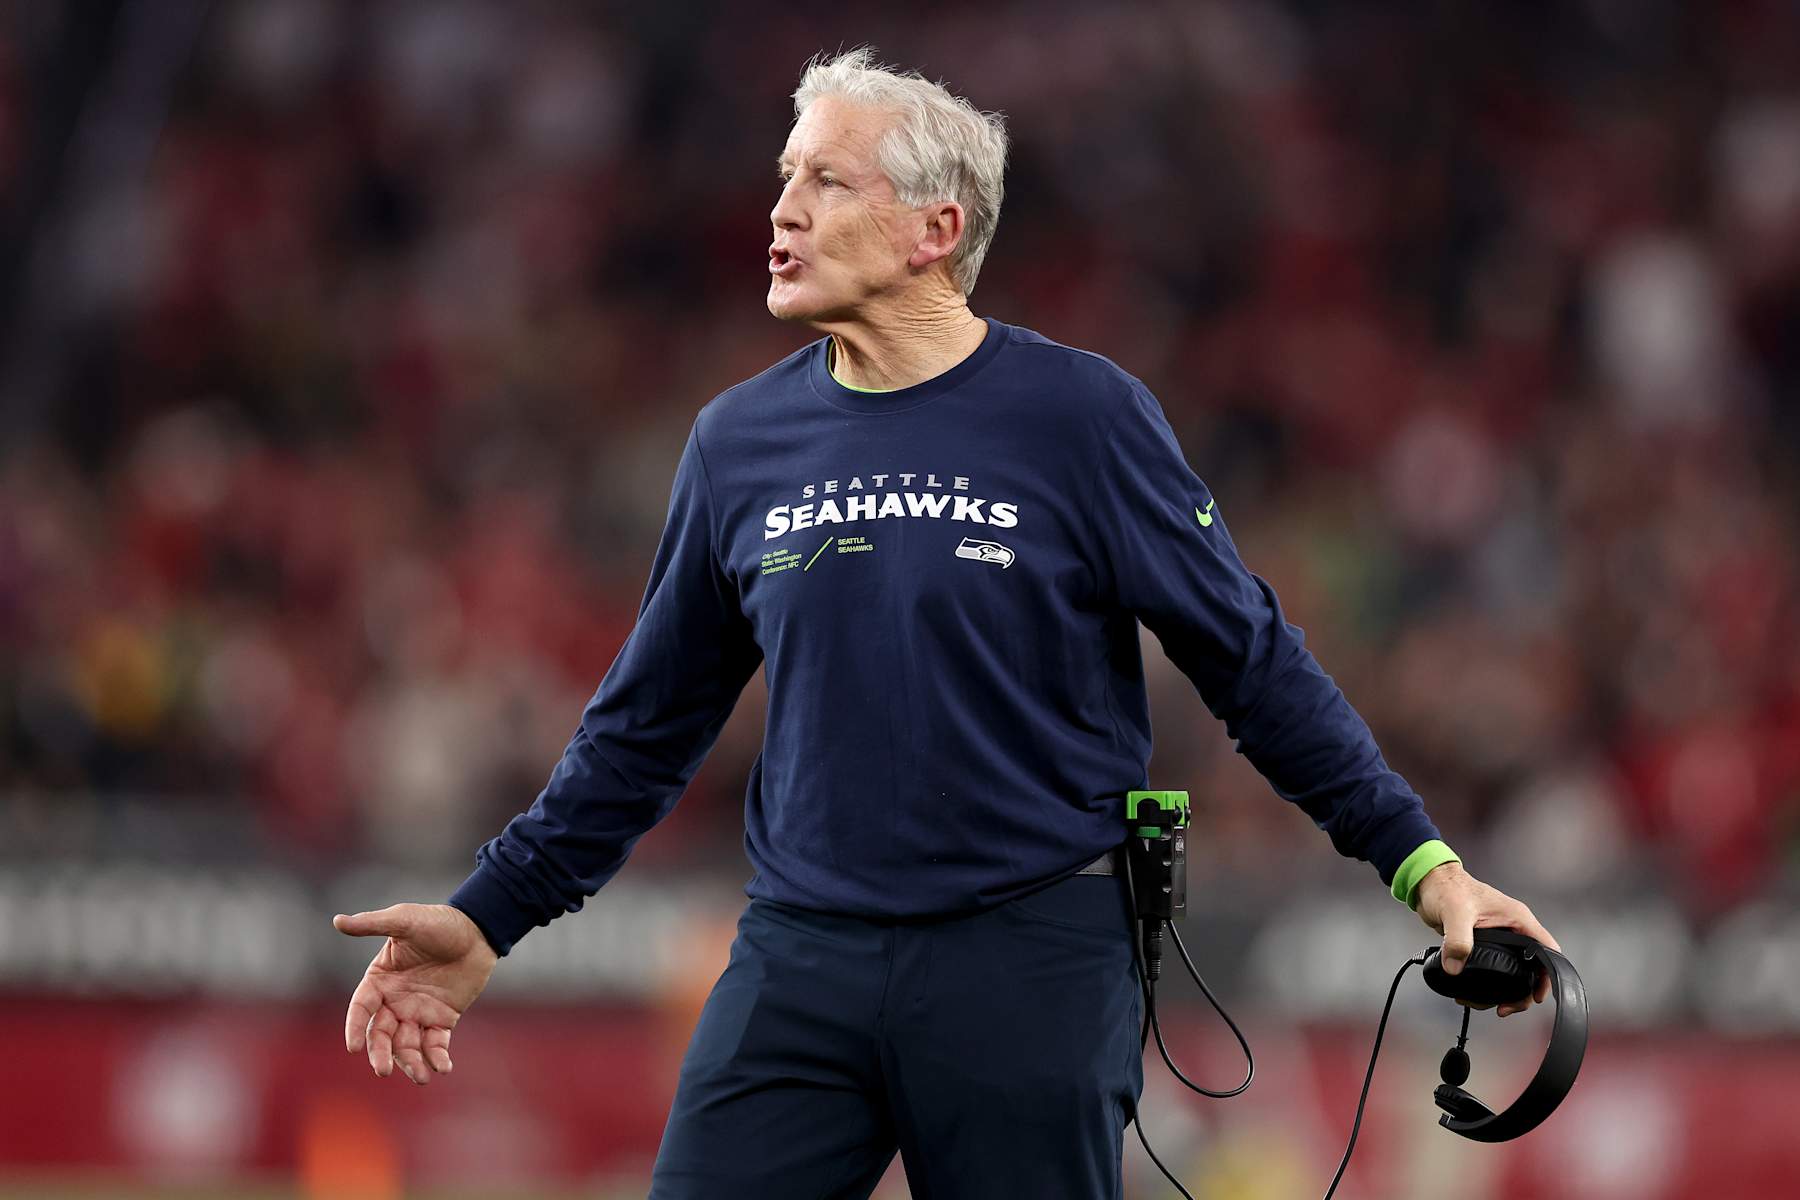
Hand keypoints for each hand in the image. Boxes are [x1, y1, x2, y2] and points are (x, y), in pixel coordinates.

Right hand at [334, 903, 498, 1084]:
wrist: (478, 930)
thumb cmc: (438, 922)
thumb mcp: (405, 920)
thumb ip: (373, 924)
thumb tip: (338, 921)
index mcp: (380, 980)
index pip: (360, 1009)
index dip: (354, 1027)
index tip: (353, 1047)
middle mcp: (394, 1001)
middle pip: (381, 1034)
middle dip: (380, 1054)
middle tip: (383, 1071)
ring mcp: (417, 1012)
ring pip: (407, 1045)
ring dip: (411, 1063)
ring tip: (422, 1076)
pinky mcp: (442, 1019)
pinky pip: (435, 1044)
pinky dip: (437, 1057)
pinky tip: (443, 1067)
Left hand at [1413, 862, 1560, 1017]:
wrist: (1429, 884)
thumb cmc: (1447, 888)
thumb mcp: (1455, 913)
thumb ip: (1458, 940)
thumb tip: (1455, 968)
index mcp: (1517, 919)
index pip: (1546, 949)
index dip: (1548, 974)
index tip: (1536, 996)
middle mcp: (1513, 929)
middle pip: (1531, 967)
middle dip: (1522, 991)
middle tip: (1505, 1008)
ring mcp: (1500, 937)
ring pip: (1512, 971)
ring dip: (1503, 991)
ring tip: (1485, 1005)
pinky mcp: (1484, 944)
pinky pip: (1494, 969)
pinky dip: (1488, 984)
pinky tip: (1474, 995)